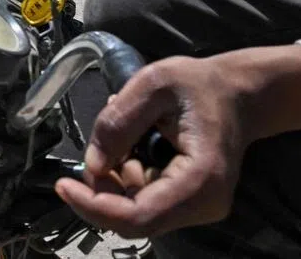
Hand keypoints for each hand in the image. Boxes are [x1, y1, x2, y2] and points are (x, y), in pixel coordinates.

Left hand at [54, 55, 246, 237]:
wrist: (237, 93)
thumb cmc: (199, 85)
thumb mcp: (152, 84)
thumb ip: (119, 122)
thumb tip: (91, 164)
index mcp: (200, 180)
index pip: (139, 216)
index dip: (95, 206)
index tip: (63, 185)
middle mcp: (203, 205)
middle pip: (134, 215)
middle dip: (104, 182)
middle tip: (101, 139)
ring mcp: (198, 207)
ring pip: (135, 205)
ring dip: (117, 170)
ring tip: (129, 127)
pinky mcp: (188, 201)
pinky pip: (145, 196)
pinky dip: (129, 169)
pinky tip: (138, 139)